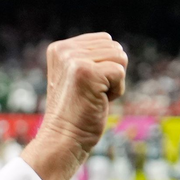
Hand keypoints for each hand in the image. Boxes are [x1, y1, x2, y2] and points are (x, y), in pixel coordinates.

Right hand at [43, 32, 127, 153]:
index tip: (86, 86)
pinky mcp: (86, 72)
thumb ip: (89, 57)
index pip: (103, 40)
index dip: (104, 66)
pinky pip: (120, 73)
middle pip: (114, 47)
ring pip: (120, 57)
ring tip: (93, 97)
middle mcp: (64, 50)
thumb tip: (117, 46)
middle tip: (90, 93)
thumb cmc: (75, 114)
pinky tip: (98, 101)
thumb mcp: (76, 78)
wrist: (63, 139)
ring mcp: (74, 60)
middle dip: (111, 73)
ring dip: (114, 82)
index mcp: (59, 48)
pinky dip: (116, 92)